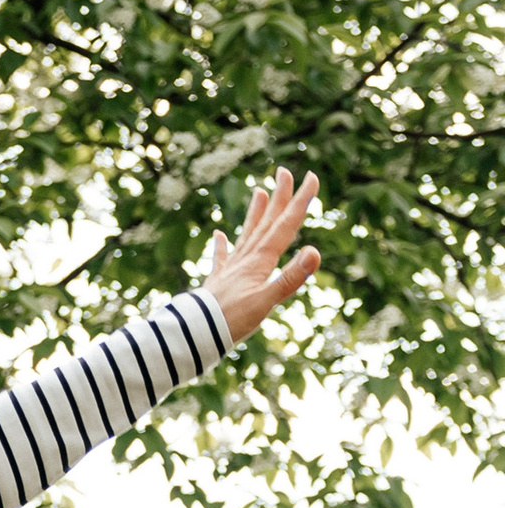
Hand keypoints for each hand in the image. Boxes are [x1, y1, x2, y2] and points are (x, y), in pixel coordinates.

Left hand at [201, 167, 322, 343]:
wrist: (192, 336)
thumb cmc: (230, 321)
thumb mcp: (266, 302)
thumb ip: (290, 278)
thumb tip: (314, 252)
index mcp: (259, 262)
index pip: (284, 226)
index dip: (300, 202)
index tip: (311, 178)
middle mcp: (245, 261)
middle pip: (266, 224)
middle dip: (278, 198)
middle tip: (284, 171)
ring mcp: (230, 270)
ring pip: (246, 235)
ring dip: (254, 214)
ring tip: (258, 192)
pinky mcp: (217, 283)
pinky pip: (221, 259)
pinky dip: (221, 246)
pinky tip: (218, 234)